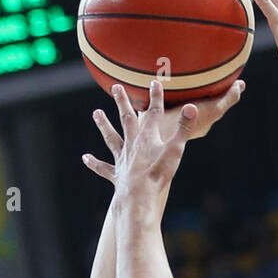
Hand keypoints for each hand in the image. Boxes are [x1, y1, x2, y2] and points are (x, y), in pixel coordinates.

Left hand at [83, 76, 198, 198]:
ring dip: (104, 125)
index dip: (156, 97)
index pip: (154, 112)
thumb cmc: (158, 174)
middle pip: (126, 119)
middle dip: (122, 102)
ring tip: (96, 113)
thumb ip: (184, 128)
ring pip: (111, 138)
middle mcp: (132, 144)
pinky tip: (85, 158)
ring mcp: (122, 159)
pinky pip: (103, 168)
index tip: (155, 82)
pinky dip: (94, 163)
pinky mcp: (117, 174)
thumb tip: (192, 107)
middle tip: (116, 87)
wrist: (139, 196)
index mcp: (147, 137)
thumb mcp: (175, 150)